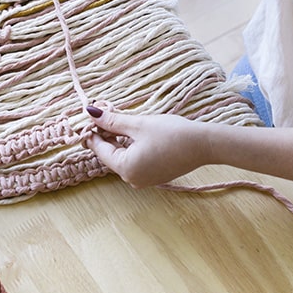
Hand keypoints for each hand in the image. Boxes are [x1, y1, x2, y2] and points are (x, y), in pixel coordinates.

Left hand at [83, 106, 209, 188]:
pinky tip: (133, 133)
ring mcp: (144, 180)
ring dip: (118, 140)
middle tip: (103, 114)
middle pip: (111, 155)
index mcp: (125, 168)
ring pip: (123, 158)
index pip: (100, 149)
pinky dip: (131, 148)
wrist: (203, 145)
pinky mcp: (155, 176)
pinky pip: (135, 161)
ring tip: (117, 121)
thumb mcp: (138, 124)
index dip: (92, 132)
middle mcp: (132, 179)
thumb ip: (112, 121)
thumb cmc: (171, 133)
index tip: (88, 117)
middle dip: (106, 135)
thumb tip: (91, 113)